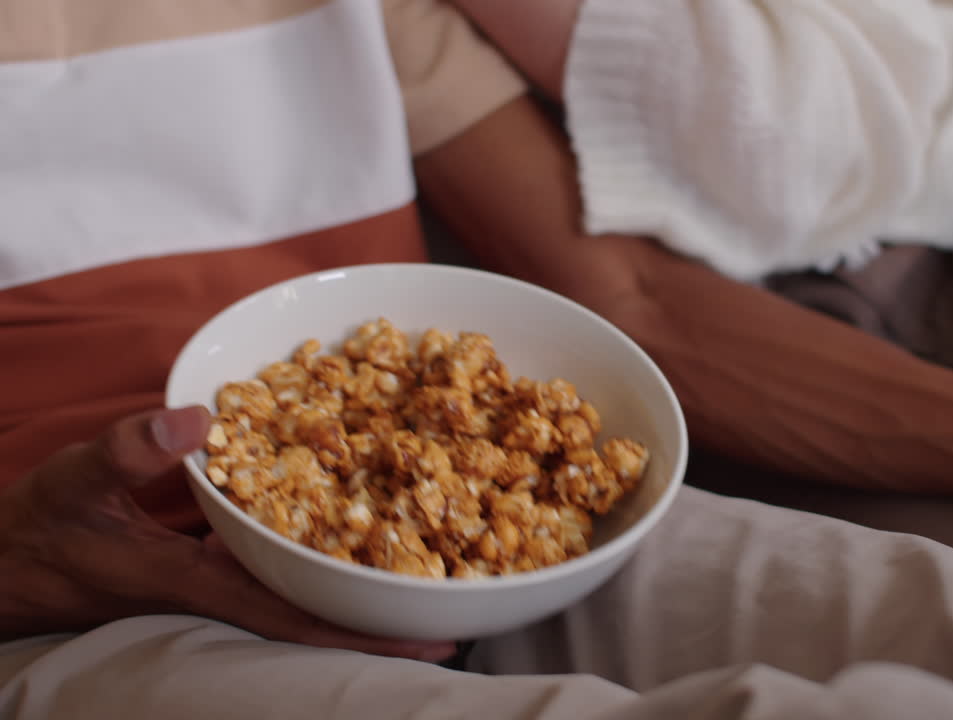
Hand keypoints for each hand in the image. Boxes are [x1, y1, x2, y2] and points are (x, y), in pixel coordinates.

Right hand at [0, 407, 455, 660]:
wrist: (8, 564)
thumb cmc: (38, 529)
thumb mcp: (75, 481)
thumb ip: (130, 451)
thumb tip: (196, 418)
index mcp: (198, 582)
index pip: (297, 618)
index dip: (363, 634)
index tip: (429, 643)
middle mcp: (220, 591)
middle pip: (318, 617)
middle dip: (383, 625)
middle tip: (456, 619)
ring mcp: (218, 582)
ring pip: (301, 597)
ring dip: (356, 595)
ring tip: (425, 584)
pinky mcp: (209, 567)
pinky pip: (277, 572)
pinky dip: (316, 564)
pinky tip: (347, 544)